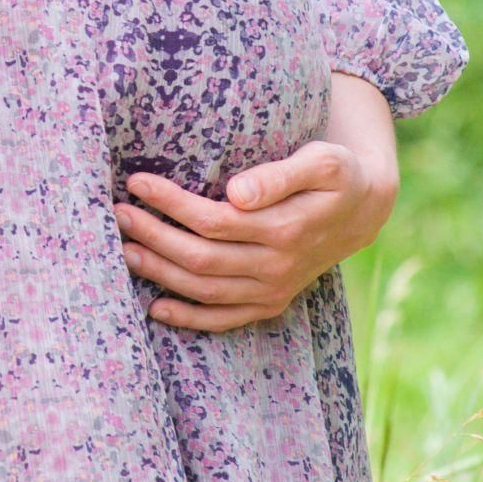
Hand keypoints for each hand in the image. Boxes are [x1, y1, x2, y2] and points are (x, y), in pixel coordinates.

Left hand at [115, 76, 400, 331]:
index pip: (214, 221)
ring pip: (205, 290)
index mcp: (287, 228)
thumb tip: (236, 192)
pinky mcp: (270, 303)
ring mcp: (274, 289)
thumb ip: (280, 175)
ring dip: (160, 273)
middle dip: (154, 236)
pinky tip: (156, 307)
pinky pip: (224, 320)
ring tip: (125, 249)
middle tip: (119, 213)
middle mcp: (278, 266)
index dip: (172, 203)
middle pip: (201, 258)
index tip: (139, 182)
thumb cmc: (336, 174)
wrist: (363, 210)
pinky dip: (189, 318)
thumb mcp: (322, 162)